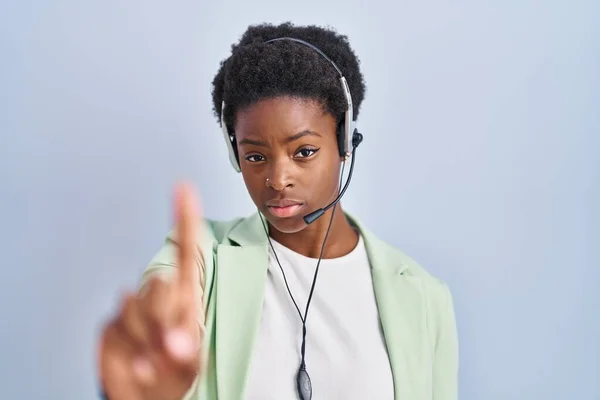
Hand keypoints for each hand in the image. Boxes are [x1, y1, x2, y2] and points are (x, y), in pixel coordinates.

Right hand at [98, 183, 203, 399]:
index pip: (186, 253)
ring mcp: (131, 310)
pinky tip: (138, 365)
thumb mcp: (189, 362)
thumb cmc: (174, 373)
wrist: (147, 397)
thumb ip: (185, 350)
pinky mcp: (110, 326)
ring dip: (149, 341)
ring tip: (155, 362)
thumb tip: (175, 342)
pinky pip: (118, 330)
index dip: (185, 219)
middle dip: (165, 319)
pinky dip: (130, 353)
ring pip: (137, 308)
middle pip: (160, 285)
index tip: (184, 188)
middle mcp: (157, 297)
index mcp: (183, 298)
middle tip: (171, 346)